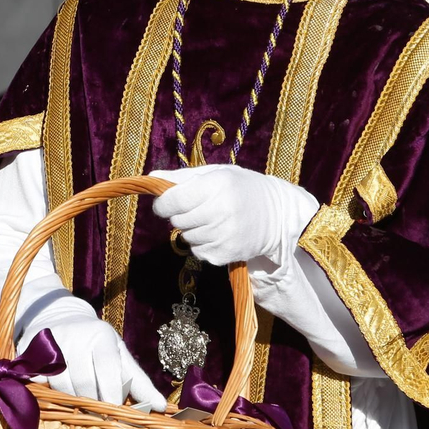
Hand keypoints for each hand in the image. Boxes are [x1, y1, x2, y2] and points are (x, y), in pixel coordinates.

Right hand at [19, 295, 166, 411]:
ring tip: (78, 408)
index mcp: (101, 337)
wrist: (58, 316)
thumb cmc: (96, 343)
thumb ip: (139, 382)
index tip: (115, 415)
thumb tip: (161, 408)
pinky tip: (54, 400)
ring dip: (71, 402)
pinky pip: (39, 382)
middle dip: (92, 404)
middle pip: (83, 383)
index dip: (112, 396)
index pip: (107, 371)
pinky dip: (47, 394)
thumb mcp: (120, 356)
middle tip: (97, 418)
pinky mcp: (30, 352)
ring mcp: (51, 344)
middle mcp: (75, 337)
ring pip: (61, 386)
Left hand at [151, 165, 319, 270]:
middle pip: (177, 221)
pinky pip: (198, 252)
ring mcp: (225, 235)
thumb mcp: (215, 174)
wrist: (276, 214)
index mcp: (217, 185)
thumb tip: (151, 179)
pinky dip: (202, 244)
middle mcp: (221, 211)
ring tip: (211, 220)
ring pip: (186, 238)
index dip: (163, 204)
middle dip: (180, 216)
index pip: (173, 201)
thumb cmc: (241, 188)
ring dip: (192, 230)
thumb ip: (182, 177)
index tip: (164, 204)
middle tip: (196, 209)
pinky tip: (219, 233)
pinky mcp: (226, 254)